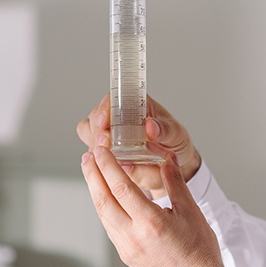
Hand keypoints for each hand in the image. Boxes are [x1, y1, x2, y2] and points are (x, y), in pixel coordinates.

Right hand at [77, 94, 201, 198]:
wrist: (174, 165)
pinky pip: (94, 155)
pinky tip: (107, 166)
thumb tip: (150, 127)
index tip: (104, 123)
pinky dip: (97, 160)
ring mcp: (110, 135)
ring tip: (107, 156)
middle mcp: (118, 117)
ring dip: (94, 146)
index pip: (111, 100)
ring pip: (89, 136)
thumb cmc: (175, 143)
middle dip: (96, 132)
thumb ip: (165, 130)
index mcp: (135, 104)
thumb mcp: (176, 134)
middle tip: (105, 143)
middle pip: (94, 119)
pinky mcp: (107, 152)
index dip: (104, 110)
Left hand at [81, 145, 222, 266]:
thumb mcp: (191, 212)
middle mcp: (134, 236)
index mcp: (151, 223)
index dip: (108, 166)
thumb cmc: (199, 251)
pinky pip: (109, 227)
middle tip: (87, 156)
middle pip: (104, 200)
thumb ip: (175, 183)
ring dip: (95, 191)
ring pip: (103, 214)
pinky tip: (105, 198)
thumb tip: (167, 159)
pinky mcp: (126, 256)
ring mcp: (126, 248)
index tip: (100, 150)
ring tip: (92, 173)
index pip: (121, 187)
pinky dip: (104, 208)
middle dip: (93, 175)